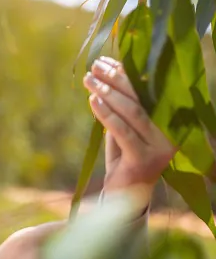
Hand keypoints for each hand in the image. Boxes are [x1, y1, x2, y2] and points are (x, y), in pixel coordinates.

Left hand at [84, 57, 175, 209]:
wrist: (122, 198)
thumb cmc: (123, 161)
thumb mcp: (123, 132)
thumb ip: (120, 110)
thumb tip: (108, 77)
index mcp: (169, 123)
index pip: (147, 92)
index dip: (127, 74)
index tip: (107, 60)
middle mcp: (170, 134)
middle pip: (140, 98)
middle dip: (115, 79)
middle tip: (95, 66)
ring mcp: (159, 148)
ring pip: (132, 112)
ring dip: (107, 93)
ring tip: (89, 80)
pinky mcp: (143, 160)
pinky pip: (122, 131)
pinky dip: (106, 114)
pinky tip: (92, 100)